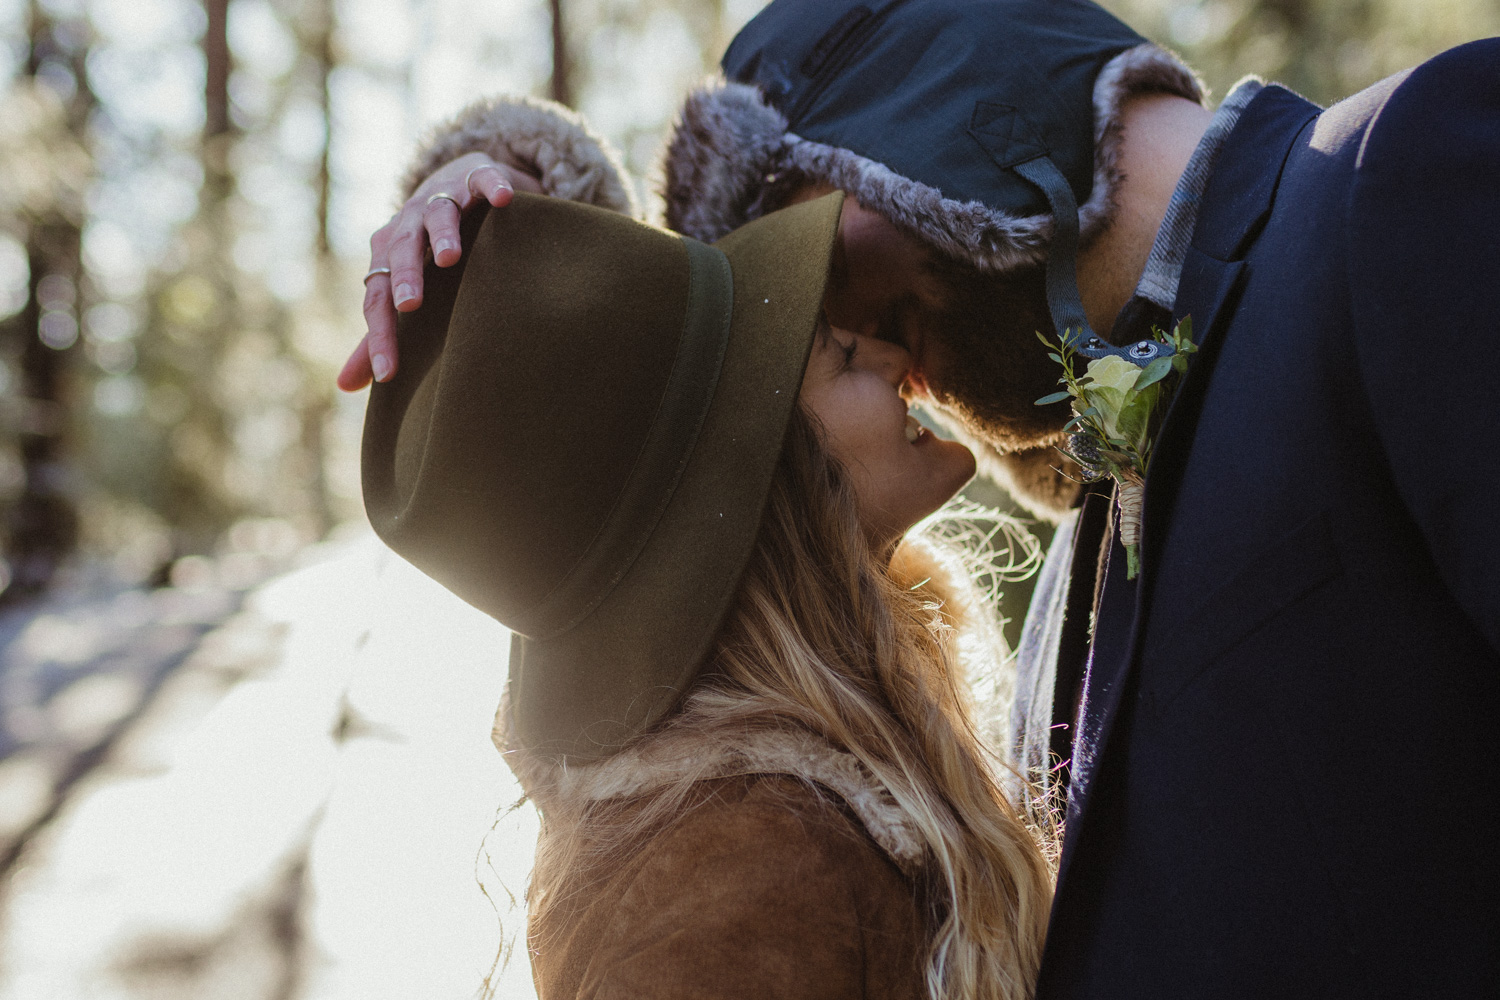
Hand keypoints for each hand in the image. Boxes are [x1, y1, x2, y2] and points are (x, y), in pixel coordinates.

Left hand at [339, 153, 543, 390]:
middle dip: (406, 276)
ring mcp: (443, 197)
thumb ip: (380, 333)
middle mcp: (409, 223)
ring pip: (438, 213)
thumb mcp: (403, 288)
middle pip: (402, 250)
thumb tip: (345, 386)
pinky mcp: (476, 176)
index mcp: (386, 254)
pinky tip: (502, 200)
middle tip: (409, 305)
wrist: (452, 183)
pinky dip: (491, 186)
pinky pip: (482, 179)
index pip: (378, 298)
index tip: (388, 375)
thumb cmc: (427, 249)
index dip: (380, 336)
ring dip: (442, 234)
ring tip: (452, 257)